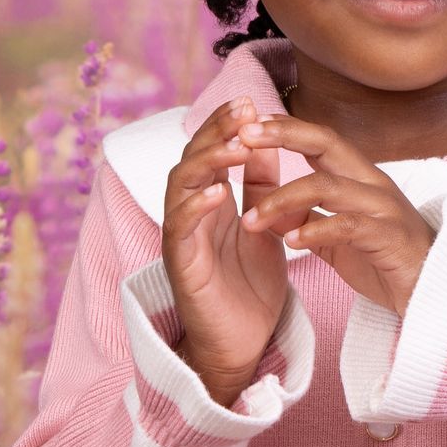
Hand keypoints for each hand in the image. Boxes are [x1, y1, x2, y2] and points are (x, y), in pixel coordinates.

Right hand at [160, 95, 292, 396]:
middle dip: (216, 132)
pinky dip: (197, 208)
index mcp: (210, 204)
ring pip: (180, 187)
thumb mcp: (264, 226)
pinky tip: (219, 193)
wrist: (242, 346)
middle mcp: (190, 215)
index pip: (211, 151)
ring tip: (236, 145)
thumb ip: (261, 185)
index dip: (225, 124)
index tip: (249, 101)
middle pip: (191, 159)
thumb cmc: (249, 288)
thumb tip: (266, 137)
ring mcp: (182, 240)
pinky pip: (180, 231)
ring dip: (207, 163)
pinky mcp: (182, 268)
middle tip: (243, 110)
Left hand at [233, 114, 434, 317]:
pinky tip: (290, 242)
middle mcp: (374, 184)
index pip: (322, 140)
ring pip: (328, 185)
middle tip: (242, 137)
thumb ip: (306, 219)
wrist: (433, 295)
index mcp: (361, 179)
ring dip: (283, 199)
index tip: (247, 125)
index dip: (286, 128)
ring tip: (251, 219)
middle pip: (327, 143)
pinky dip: (315, 231)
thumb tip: (266, 210)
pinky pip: (348, 226)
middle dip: (284, 135)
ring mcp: (384, 208)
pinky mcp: (390, 237)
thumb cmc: (386, 262)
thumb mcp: (337, 239)